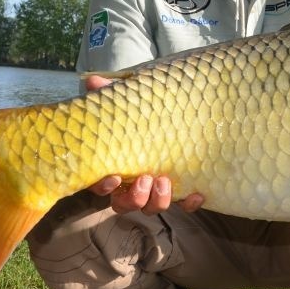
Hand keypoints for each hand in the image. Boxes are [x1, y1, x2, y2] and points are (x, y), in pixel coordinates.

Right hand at [84, 74, 204, 213]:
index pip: (101, 184)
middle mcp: (131, 183)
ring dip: (157, 200)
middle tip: (145, 179)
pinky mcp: (178, 189)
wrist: (172, 114)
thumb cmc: (140, 112)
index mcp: (113, 165)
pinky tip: (197, 193)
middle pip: (124, 204)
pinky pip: (182, 204)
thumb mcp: (125, 102)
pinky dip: (188, 203)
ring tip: (164, 181)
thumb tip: (92, 82)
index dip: (103, 186)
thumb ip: (109, 94)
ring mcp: (155, 188)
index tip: (113, 177)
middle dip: (134, 197)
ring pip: (151, 206)